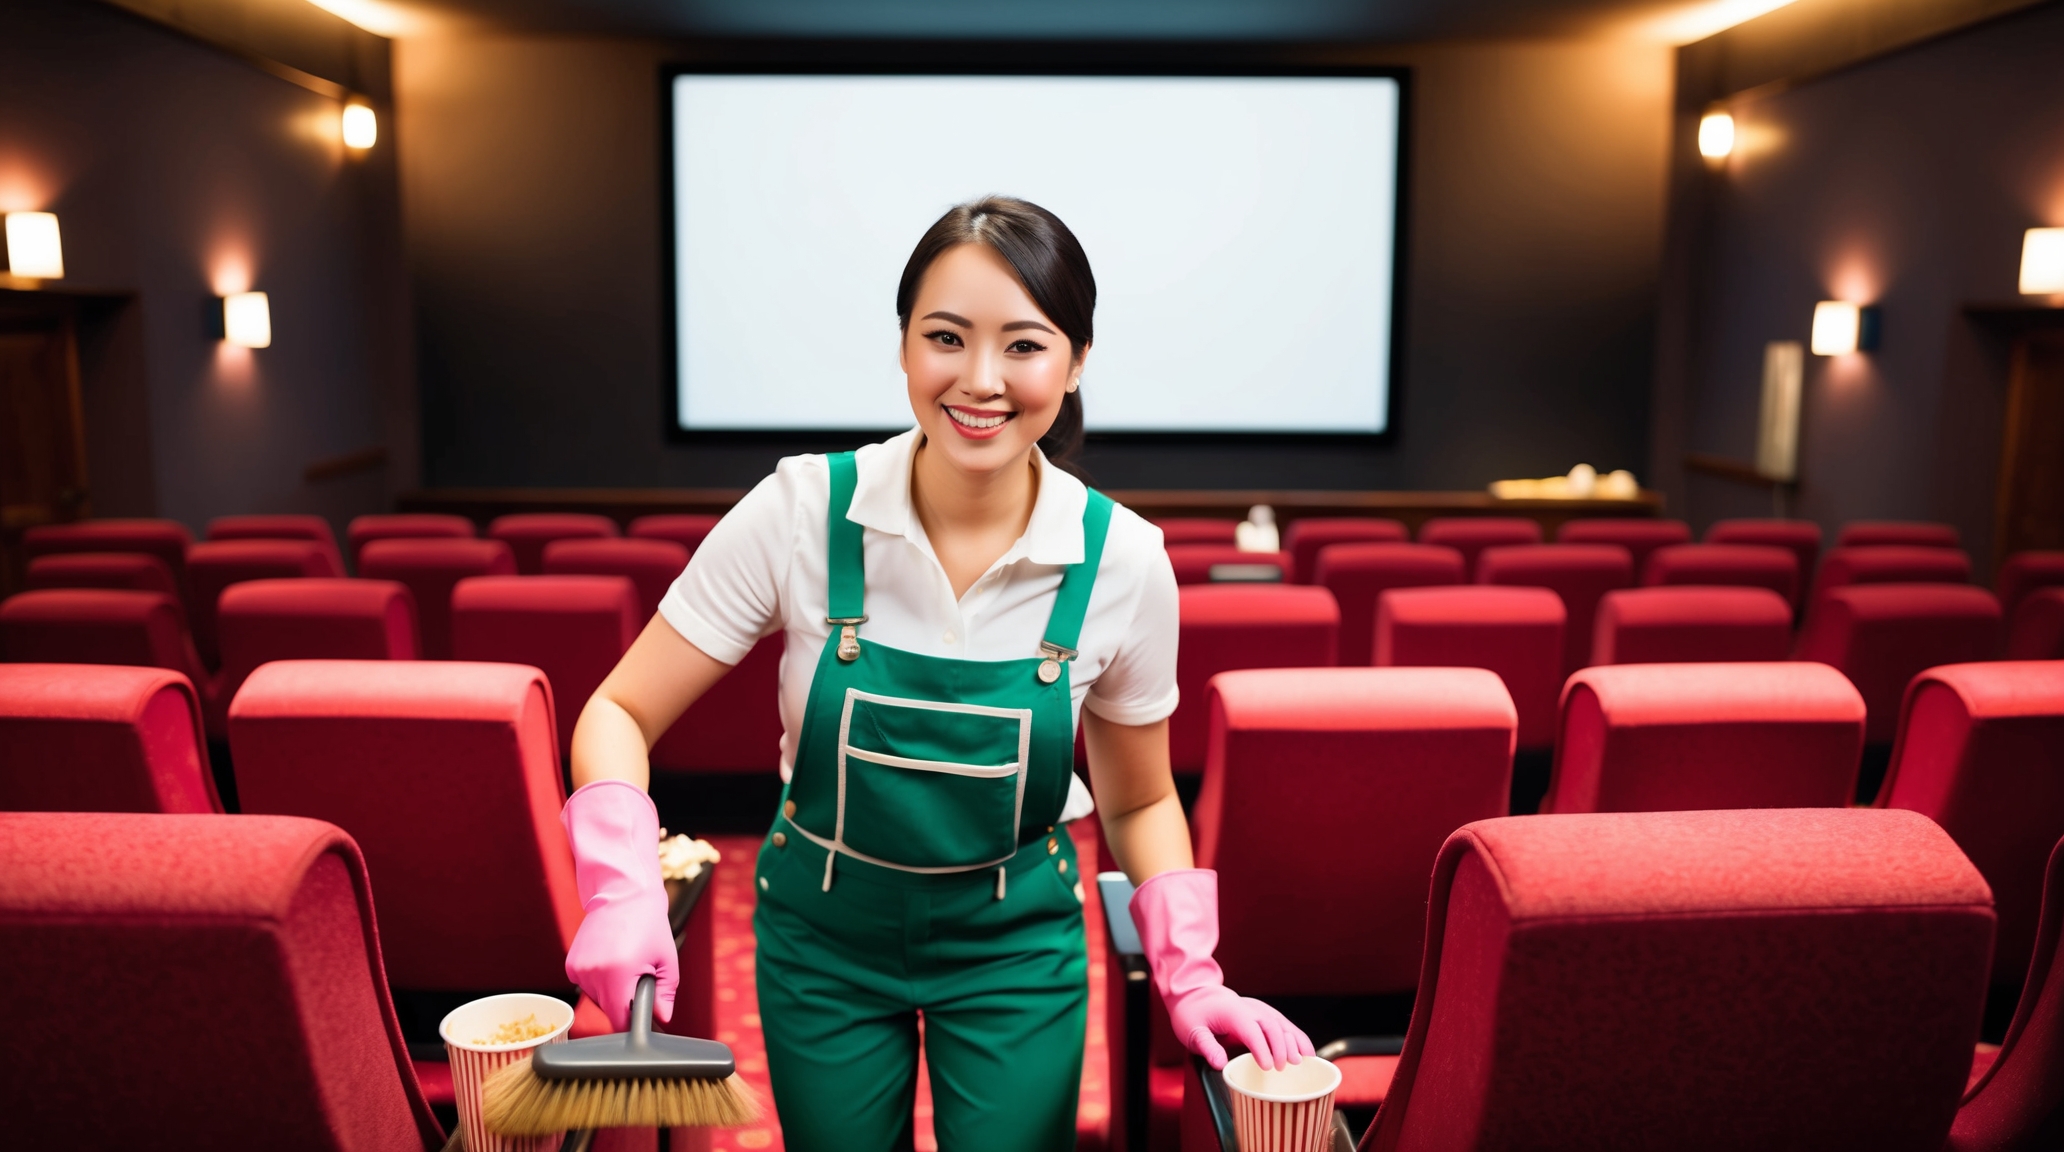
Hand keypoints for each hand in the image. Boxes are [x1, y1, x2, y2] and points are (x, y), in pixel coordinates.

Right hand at [562, 780, 678, 1031]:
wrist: (622, 893)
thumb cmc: (647, 922)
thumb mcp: (666, 959)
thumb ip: (665, 994)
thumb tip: (661, 1017)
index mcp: (617, 974)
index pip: (620, 1020)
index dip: (633, 1019)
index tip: (642, 1010)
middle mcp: (593, 974)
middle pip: (608, 1010)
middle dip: (625, 999)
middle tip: (638, 972)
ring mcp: (578, 970)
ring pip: (597, 999)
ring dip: (611, 989)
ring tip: (624, 962)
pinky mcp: (570, 965)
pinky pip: (587, 986)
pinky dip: (599, 979)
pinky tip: (610, 959)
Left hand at [1130, 868, 1313, 1070]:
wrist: (1195, 994)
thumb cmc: (1193, 1014)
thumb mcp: (1192, 1032)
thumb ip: (1207, 1047)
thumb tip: (1220, 1064)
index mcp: (1233, 1011)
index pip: (1251, 1030)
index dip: (1262, 1048)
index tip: (1268, 1067)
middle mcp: (1250, 1008)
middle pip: (1271, 1026)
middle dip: (1281, 1047)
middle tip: (1284, 1068)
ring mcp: (1260, 1009)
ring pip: (1282, 1024)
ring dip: (1295, 1042)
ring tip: (1304, 1062)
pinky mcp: (1264, 1014)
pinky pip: (1285, 1025)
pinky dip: (1298, 1038)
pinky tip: (1308, 1052)